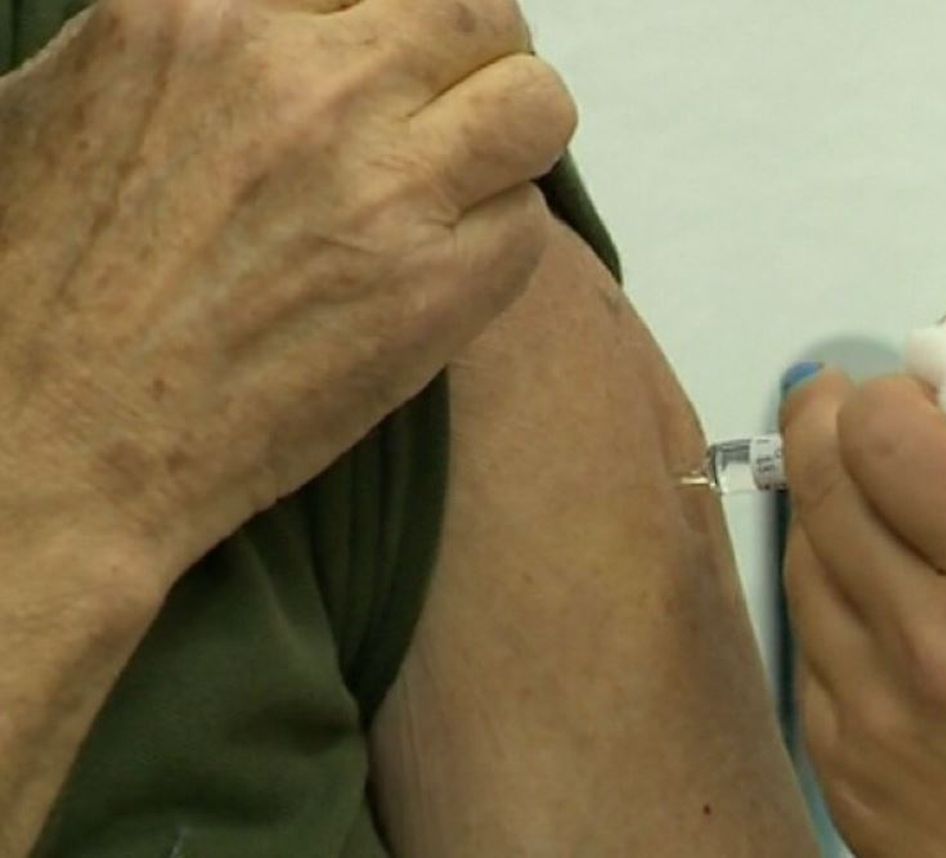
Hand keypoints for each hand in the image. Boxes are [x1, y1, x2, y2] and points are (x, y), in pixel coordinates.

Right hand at [0, 0, 572, 582]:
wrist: (41, 450)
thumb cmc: (34, 287)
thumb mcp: (72, 95)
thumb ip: (195, 40)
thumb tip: (288, 27)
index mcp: (199, 9)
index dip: (387, 19)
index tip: (386, 58)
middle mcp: (302, 82)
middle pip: (471, 11)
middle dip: (474, 52)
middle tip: (451, 105)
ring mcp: (378, 185)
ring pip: (534, 104)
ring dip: (510, 137)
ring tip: (465, 180)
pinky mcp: (432, 289)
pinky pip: (528, 222)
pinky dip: (497, 241)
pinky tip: (437, 271)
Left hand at [780, 369, 945, 857]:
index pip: (885, 437)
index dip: (885, 397)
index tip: (906, 398)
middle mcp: (924, 636)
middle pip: (822, 485)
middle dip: (826, 424)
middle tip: (837, 405)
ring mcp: (869, 705)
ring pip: (801, 562)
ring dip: (821, 510)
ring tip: (852, 491)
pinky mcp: (843, 761)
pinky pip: (806, 649)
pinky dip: (826, 602)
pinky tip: (861, 595)